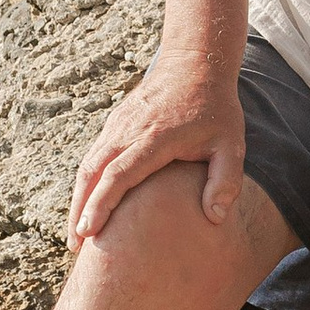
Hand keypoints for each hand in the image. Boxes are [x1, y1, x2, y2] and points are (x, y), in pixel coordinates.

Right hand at [67, 48, 247, 245]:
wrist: (195, 63)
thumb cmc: (216, 109)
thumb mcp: (232, 144)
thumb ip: (226, 181)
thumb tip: (214, 218)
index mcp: (155, 138)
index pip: (119, 174)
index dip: (101, 204)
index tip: (89, 232)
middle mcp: (129, 131)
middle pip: (92, 172)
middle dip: (81, 210)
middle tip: (77, 246)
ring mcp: (118, 125)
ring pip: (88, 164)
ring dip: (79, 198)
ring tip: (78, 233)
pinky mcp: (115, 124)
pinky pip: (94, 155)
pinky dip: (86, 182)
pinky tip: (88, 204)